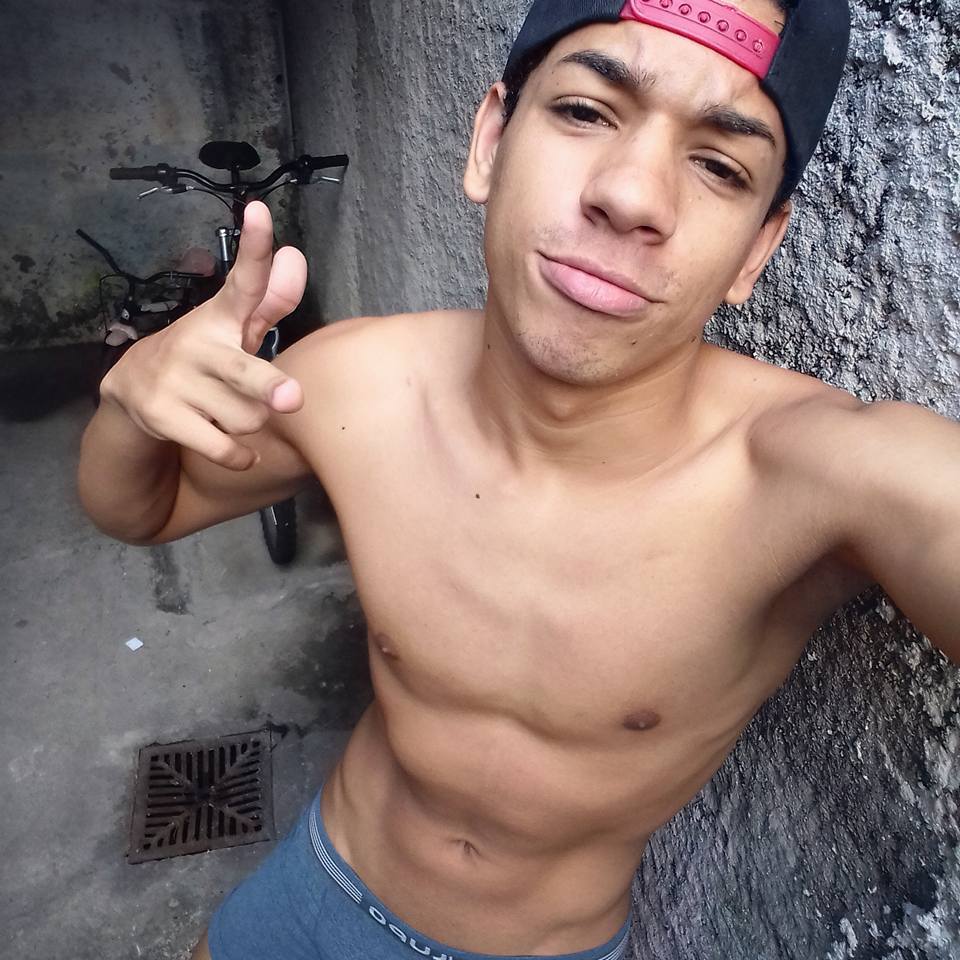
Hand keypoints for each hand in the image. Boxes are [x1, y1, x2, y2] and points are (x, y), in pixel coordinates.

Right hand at [100, 201, 306, 470]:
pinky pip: (222, 447)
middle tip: (290, 398)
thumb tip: (296, 257)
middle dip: (266, 386)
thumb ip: (269, 301)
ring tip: (233, 413)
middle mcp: (196, 344)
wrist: (131, 395)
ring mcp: (175, 381)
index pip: (243, 280)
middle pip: (242, 371)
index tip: (260, 211)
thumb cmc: (205, 359)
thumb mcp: (234, 330)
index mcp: (220, 319)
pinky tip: (239, 452)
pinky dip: (238, 456)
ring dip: (253, 424)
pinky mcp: (162, 416)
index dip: (254, 248)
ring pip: (247, 419)